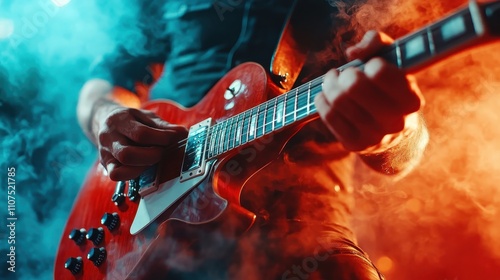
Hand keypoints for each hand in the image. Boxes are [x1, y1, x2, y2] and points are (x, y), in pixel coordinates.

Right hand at [96, 107, 186, 180]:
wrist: (104, 120)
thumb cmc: (131, 120)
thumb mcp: (146, 116)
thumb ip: (163, 126)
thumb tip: (183, 133)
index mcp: (118, 120)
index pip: (141, 134)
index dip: (162, 139)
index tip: (177, 138)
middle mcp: (108, 137)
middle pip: (128, 154)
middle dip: (153, 156)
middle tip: (164, 151)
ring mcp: (104, 153)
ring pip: (121, 168)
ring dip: (144, 167)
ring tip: (155, 159)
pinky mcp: (105, 164)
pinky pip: (116, 175)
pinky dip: (133, 174)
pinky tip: (144, 167)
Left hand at [315, 30, 423, 151]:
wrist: (393, 136)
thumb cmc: (390, 88)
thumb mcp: (393, 60)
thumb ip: (377, 43)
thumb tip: (353, 52)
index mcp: (411, 100)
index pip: (380, 72)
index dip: (371, 63)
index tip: (371, 66)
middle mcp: (396, 123)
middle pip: (354, 86)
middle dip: (346, 74)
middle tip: (347, 73)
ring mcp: (374, 137)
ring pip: (339, 100)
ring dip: (330, 83)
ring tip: (333, 79)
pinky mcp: (354, 144)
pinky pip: (328, 116)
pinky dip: (322, 99)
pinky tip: (326, 94)